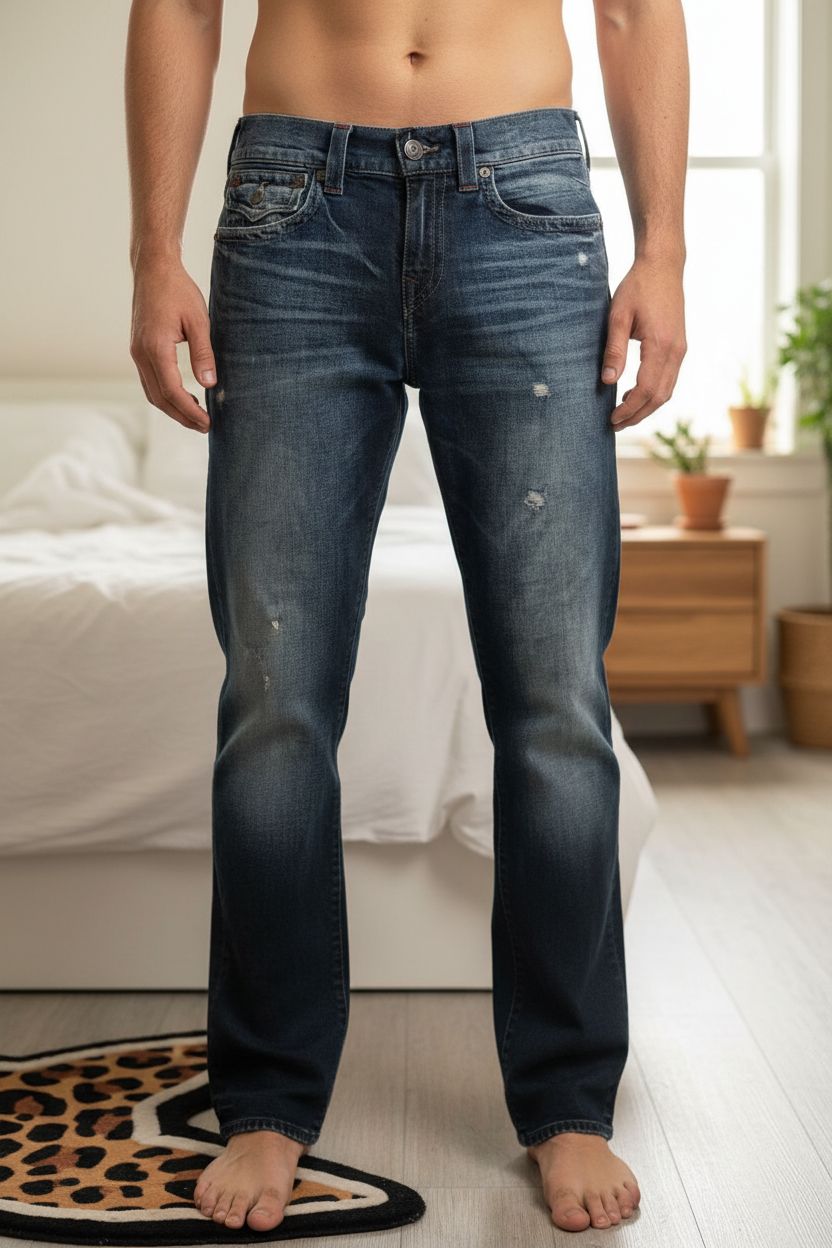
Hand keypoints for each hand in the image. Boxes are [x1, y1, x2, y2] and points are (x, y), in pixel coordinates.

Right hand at [130, 259, 215, 432]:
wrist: (153, 269)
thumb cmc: (178, 290)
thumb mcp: (199, 320)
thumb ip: (203, 353)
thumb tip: (209, 384)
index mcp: (155, 348)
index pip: (172, 391)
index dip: (190, 411)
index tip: (207, 423)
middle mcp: (141, 354)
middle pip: (159, 398)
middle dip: (182, 417)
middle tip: (205, 427)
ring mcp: (136, 352)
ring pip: (152, 393)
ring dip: (172, 409)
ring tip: (196, 417)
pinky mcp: (138, 349)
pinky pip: (149, 381)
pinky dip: (165, 395)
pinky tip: (183, 396)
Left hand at [601, 256, 686, 429]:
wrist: (663, 266)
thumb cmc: (638, 287)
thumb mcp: (618, 315)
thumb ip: (613, 350)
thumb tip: (607, 381)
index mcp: (661, 345)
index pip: (647, 389)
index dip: (629, 409)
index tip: (612, 419)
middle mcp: (676, 351)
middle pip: (660, 397)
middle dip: (637, 415)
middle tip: (615, 425)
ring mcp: (681, 350)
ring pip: (667, 391)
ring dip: (646, 407)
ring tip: (623, 416)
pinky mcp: (680, 347)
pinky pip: (669, 379)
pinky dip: (654, 394)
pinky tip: (635, 396)